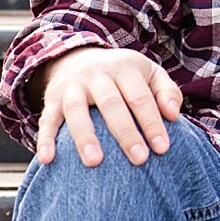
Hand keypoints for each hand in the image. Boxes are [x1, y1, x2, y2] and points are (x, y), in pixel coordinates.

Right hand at [33, 46, 182, 167]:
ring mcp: (73, 86)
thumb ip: (167, 91)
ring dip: (84, 137)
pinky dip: (45, 138)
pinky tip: (47, 160)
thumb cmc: (124, 74)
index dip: (152, 122)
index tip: (163, 148)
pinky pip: (47, 119)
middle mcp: (98, 75)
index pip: (140, 97)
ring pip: (76, 110)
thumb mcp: (150, 73)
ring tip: (94, 163)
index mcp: (125, 68)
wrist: (79, 57)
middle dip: (126, 133)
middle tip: (139, 159)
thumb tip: (174, 115)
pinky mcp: (52, 99)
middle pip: (112, 104)